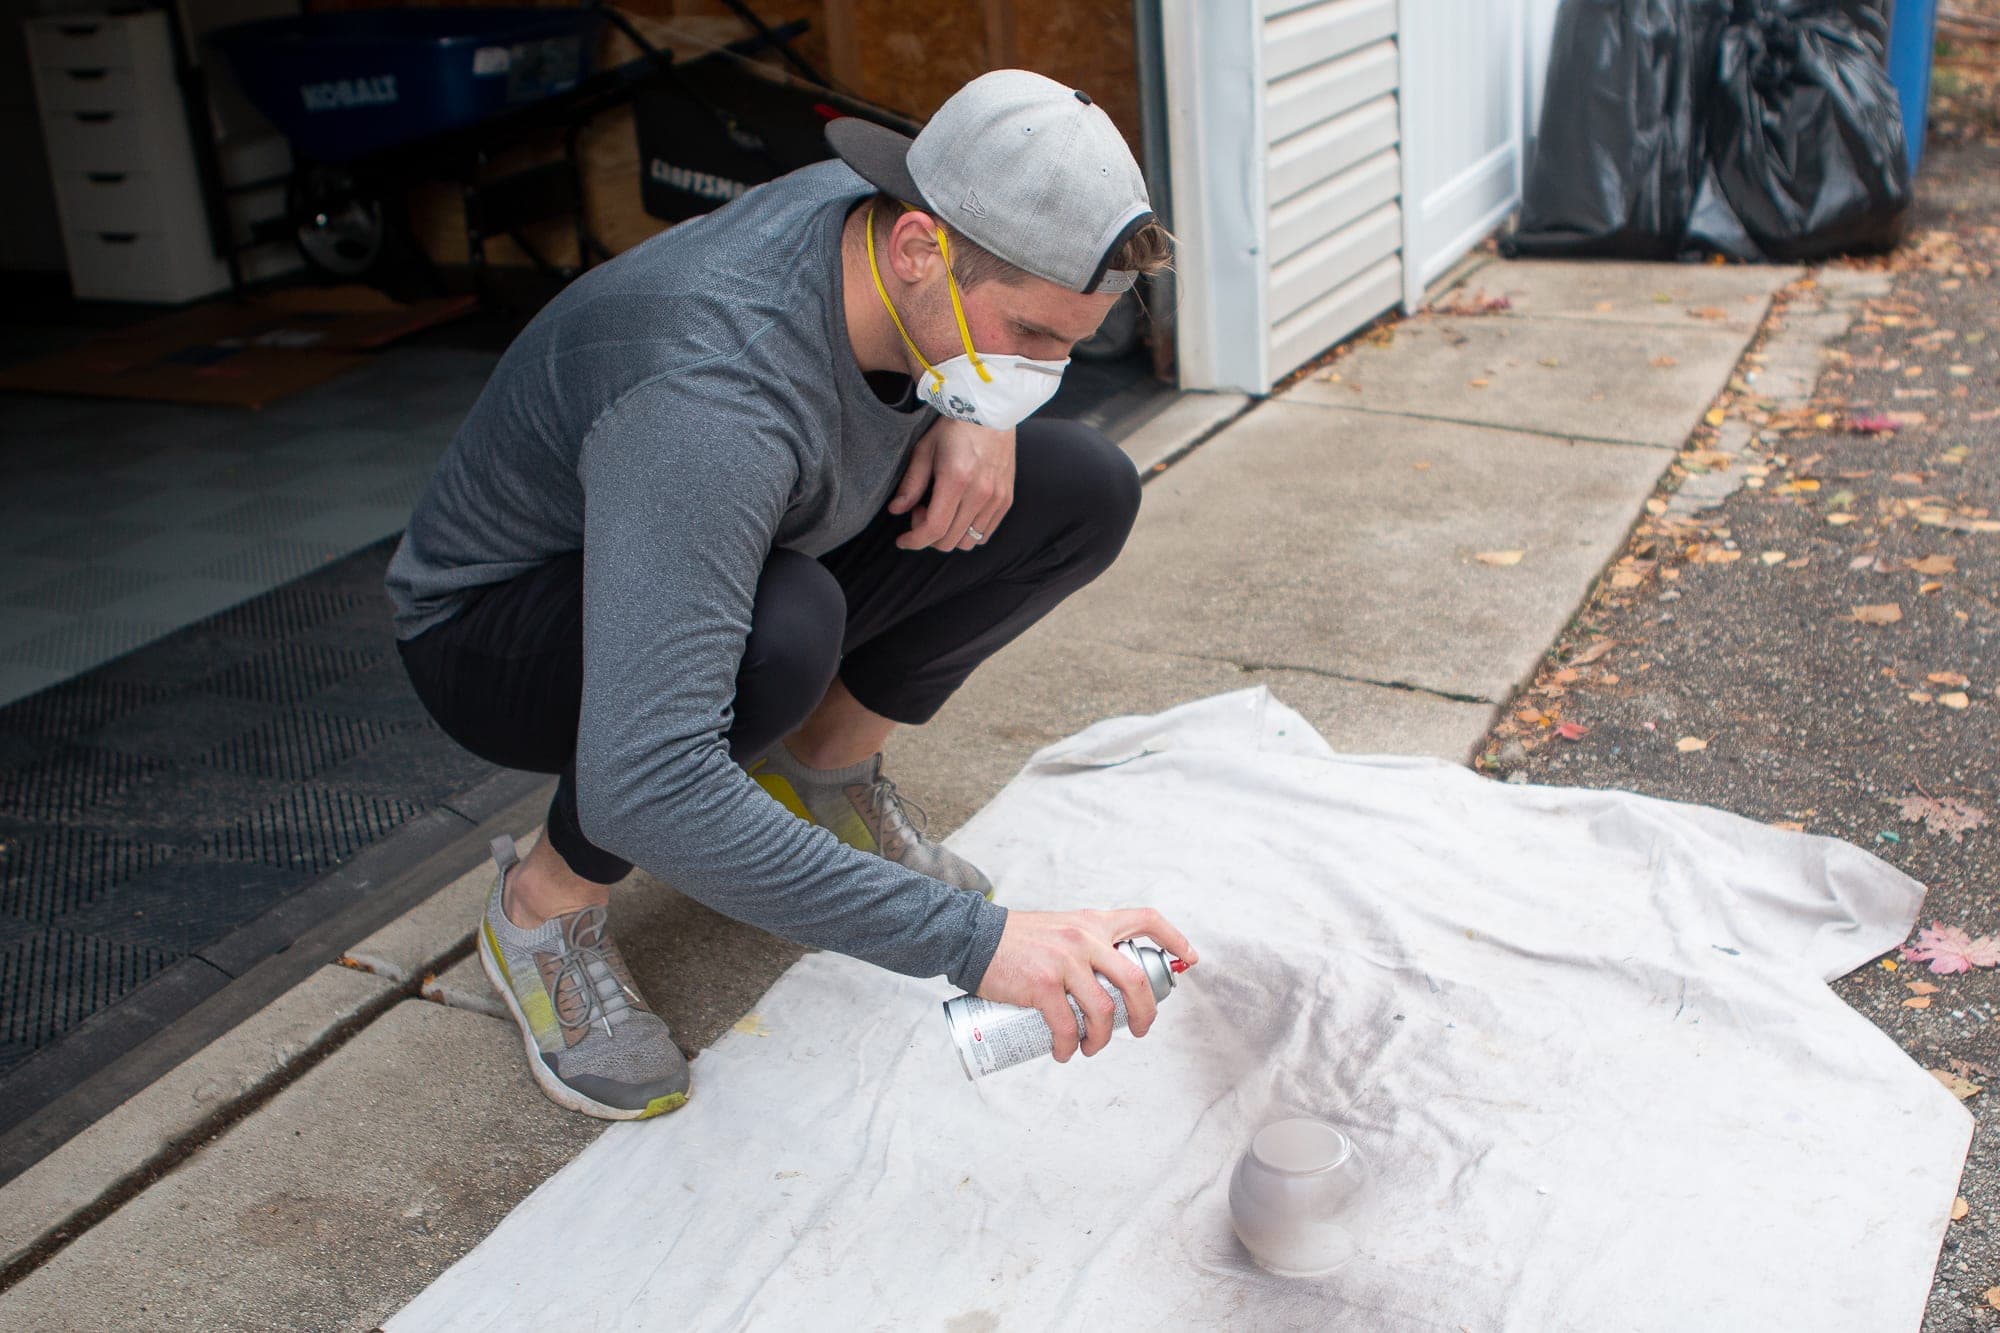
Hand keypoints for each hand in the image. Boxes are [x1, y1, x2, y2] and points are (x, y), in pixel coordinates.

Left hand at [890, 417, 1015, 551]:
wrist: (990, 412)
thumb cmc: (954, 427)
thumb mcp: (924, 450)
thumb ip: (911, 483)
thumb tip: (896, 510)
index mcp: (957, 479)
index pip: (934, 528)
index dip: (914, 540)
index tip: (902, 540)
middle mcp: (980, 493)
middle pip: (950, 540)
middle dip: (928, 535)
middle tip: (920, 511)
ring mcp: (996, 498)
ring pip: (968, 541)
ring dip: (949, 534)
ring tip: (941, 510)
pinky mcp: (1006, 499)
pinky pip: (985, 532)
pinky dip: (968, 530)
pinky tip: (958, 511)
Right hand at [976, 909, 1199, 1061]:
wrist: (972, 938)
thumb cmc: (1016, 940)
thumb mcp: (1060, 929)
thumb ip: (1084, 945)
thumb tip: (1106, 982)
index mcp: (1092, 923)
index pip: (1145, 920)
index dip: (1174, 939)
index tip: (1190, 959)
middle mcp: (1085, 939)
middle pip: (1135, 979)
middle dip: (1146, 1013)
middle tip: (1140, 1030)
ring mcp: (1065, 962)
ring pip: (1104, 1011)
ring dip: (1103, 1040)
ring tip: (1092, 1049)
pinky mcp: (1043, 985)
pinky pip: (1068, 1026)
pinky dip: (1070, 1047)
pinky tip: (1064, 1053)